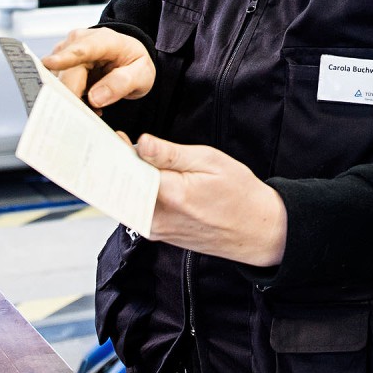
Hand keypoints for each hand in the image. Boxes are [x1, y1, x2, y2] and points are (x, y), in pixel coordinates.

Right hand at [42, 27, 154, 106]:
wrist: (126, 58)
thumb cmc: (134, 63)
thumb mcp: (142, 74)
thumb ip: (122, 83)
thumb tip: (95, 98)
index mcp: (103, 40)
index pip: (83, 49)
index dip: (66, 57)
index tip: (50, 63)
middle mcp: (79, 42)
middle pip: (67, 75)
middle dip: (76, 98)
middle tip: (91, 114)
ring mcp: (65, 52)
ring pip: (60, 83)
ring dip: (76, 99)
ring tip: (97, 105)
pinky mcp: (58, 64)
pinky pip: (59, 87)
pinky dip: (73, 99)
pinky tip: (88, 102)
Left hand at [135, 135, 287, 267]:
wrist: (255, 229)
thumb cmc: (238, 193)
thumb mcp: (210, 161)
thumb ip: (171, 154)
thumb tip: (142, 143)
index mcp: (173, 195)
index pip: (131, 170)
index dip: (121, 152)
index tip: (117, 137)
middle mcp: (159, 218)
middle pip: (124, 186)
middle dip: (121, 165)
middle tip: (123, 145)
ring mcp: (157, 230)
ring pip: (128, 199)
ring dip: (129, 179)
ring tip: (139, 160)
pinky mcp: (159, 235)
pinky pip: (137, 209)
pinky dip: (137, 192)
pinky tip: (148, 179)